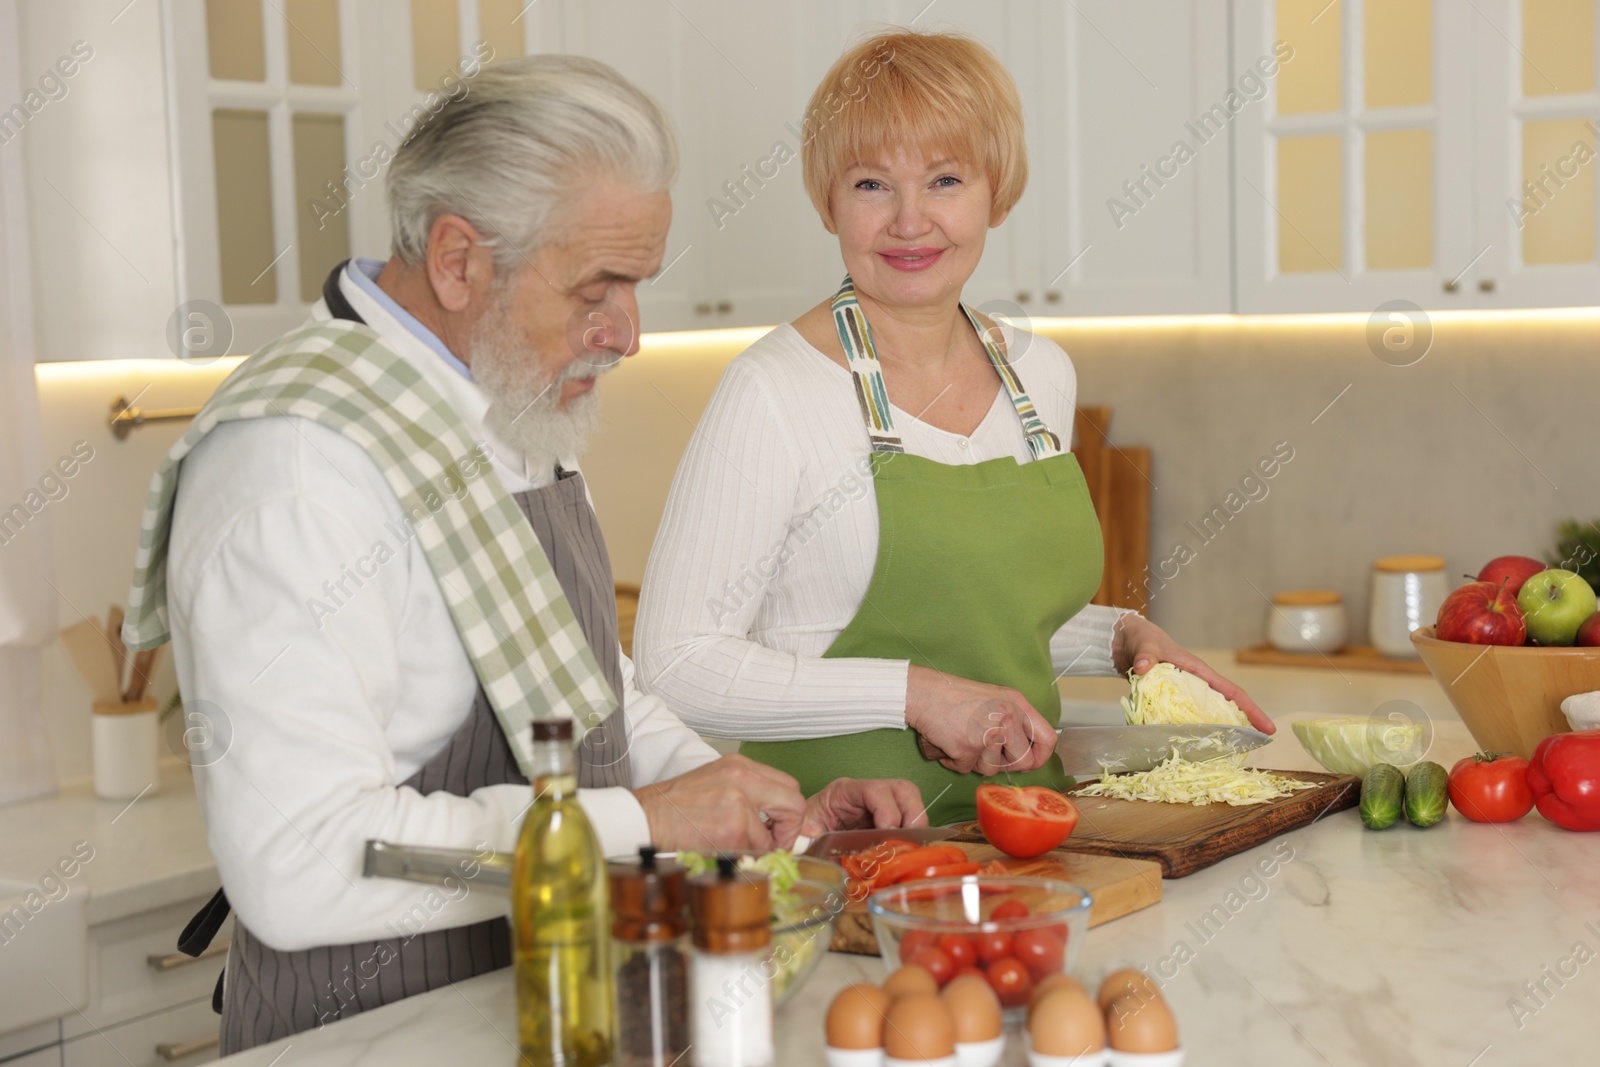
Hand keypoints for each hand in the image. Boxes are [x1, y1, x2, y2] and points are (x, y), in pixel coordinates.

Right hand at [631, 755, 807, 851]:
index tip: (778, 829)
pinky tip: (722, 850)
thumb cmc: (673, 807)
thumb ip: (747, 795)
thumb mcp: (715, 784)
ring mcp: (739, 801)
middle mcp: (742, 776)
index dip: (788, 813)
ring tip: (734, 847)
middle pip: (794, 803)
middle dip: (789, 830)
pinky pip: (756, 850)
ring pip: (774, 834)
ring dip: (760, 848)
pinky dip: (744, 857)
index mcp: (739, 765)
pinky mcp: (732, 827)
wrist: (643, 818)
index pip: (788, 786)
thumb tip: (775, 821)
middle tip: (774, 843)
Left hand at [799, 777, 929, 837]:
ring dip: (916, 824)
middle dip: (912, 814)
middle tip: (908, 840)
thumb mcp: (803, 832)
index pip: (874, 789)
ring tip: (909, 847)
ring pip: (911, 801)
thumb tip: (812, 838)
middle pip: (902, 789)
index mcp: (844, 792)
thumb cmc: (805, 830)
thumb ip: (807, 835)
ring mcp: (882, 805)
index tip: (887, 831)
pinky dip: (914, 835)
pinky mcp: (889, 819)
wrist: (805, 835)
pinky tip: (906, 851)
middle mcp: (867, 794)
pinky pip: (910, 820)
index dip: (887, 809)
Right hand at [904, 665, 1056, 775]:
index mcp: (1017, 704)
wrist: (923, 692)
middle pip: (1023, 762)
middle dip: (1004, 765)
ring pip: (992, 770)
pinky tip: (948, 743)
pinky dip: (955, 762)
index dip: (1040, 757)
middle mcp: (1007, 717)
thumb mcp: (995, 698)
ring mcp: (988, 733)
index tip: (1029, 762)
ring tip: (962, 740)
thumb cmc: (954, 696)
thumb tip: (1025, 756)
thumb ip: (1013, 722)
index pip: (1048, 739)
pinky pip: (966, 770)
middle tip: (986, 753)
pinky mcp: (968, 747)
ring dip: (975, 762)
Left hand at [1113, 614, 1274, 733]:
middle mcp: (1196, 683)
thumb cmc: (1141, 639)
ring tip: (1230, 752)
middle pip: (1227, 707)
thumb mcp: (1145, 646)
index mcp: (1198, 671)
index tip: (1267, 727)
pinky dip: (1193, 730)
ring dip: (1219, 730)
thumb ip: (1145, 656)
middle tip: (1255, 747)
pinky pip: (1188, 717)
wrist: (1126, 641)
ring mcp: (1185, 692)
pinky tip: (1194, 746)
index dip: (1251, 710)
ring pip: (1208, 714)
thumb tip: (1144, 667)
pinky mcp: (1172, 698)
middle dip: (1243, 725)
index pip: (1231, 692)